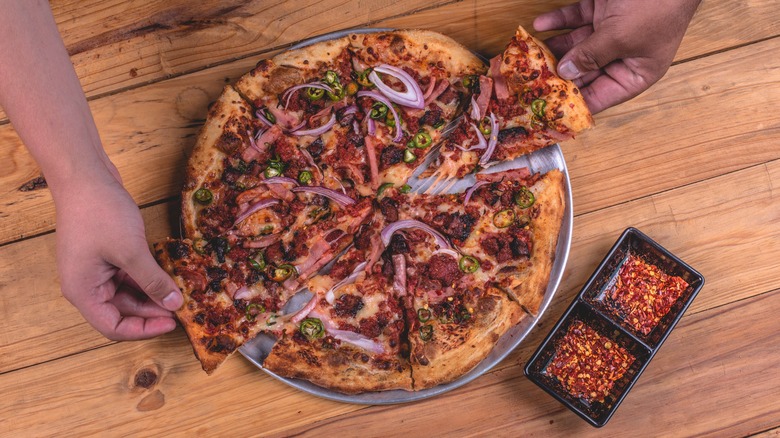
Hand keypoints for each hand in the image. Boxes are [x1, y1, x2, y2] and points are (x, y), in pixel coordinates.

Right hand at [54, 173, 183, 340]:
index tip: (173, 323)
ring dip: (153, 295)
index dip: (144, 330)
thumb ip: (153, 281)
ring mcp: (97, 270)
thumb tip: (174, 304)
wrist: (86, 176)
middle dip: (153, 312)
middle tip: (184, 308)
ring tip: (181, 293)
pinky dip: (149, 278)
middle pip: (123, 312)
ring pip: (129, 294)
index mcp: (83, 292)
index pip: (114, 327)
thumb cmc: (100, 213)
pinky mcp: (108, 255)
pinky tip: (170, 276)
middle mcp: (88, 286)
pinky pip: (131, 276)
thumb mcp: (131, 251)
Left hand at [534, 0, 699, 112]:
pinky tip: (540, 25)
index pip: (603, 95)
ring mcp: (611, 30)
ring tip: (529, 55)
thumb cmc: (656, 5)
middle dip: (558, 74)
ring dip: (553, 49)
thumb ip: (590, 56)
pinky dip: (558, 21)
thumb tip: (566, 72)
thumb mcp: (620, 38)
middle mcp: (623, 54)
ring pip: (575, 45)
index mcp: (637, 71)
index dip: (577, 103)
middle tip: (532, 82)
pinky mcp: (602, 9)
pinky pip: (576, 19)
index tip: (551, 109)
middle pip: (584, 71)